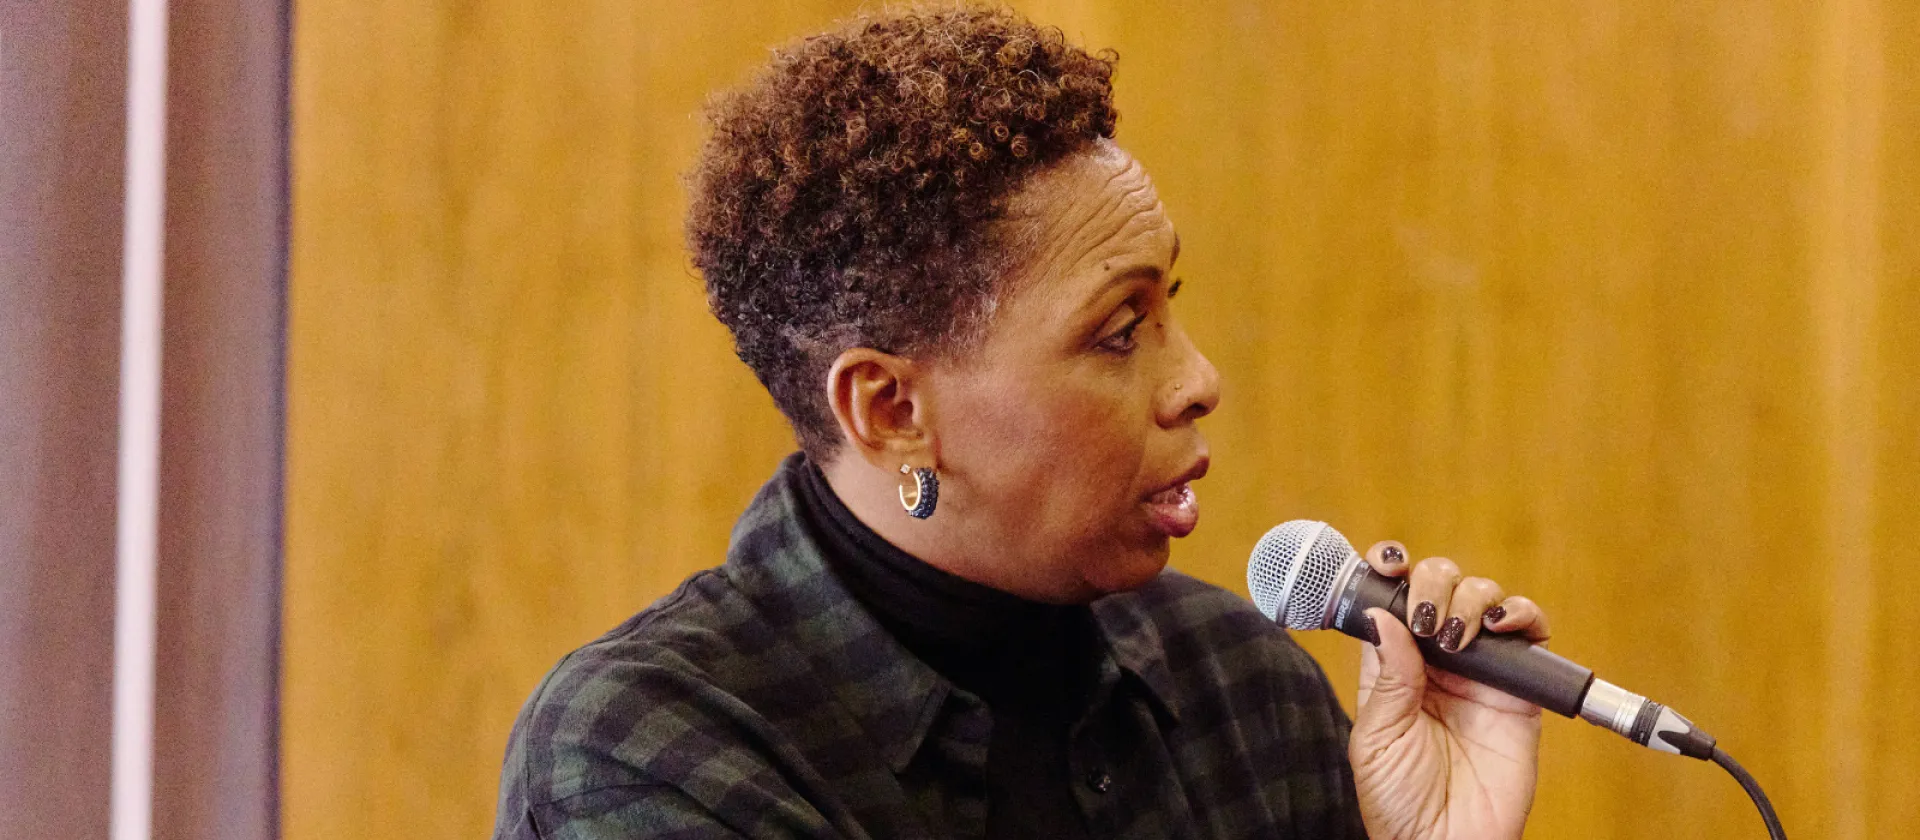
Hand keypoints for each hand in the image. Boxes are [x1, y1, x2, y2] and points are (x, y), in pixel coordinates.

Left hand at [1348, 541, 1549, 839]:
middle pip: (1439, 586)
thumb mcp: (1377, 737)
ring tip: (1456, 635)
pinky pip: (1530, 634)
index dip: (1390, 571)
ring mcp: (1480, 671)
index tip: (1386, 562)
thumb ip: (1387, 677)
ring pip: (1483, 598)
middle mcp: (1435, 659)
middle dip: (1433, 582)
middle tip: (1425, 619)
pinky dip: (1522, 614)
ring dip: (1470, 597)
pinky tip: (1502, 625)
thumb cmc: (1399, 799)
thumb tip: (1384, 616)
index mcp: (1392, 666)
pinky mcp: (1521, 690)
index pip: (1391, 600)